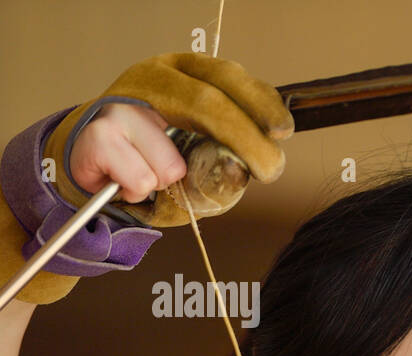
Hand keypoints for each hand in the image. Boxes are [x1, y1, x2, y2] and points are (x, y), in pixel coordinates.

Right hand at [47, 53, 292, 225]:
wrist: (92, 159)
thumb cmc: (154, 152)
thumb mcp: (199, 141)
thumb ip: (229, 145)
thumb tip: (251, 163)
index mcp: (183, 70)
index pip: (227, 77)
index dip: (260, 103)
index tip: (283, 131)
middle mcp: (152, 78)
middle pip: (208, 105)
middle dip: (247, 144)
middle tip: (269, 170)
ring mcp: (122, 104)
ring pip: (173, 163)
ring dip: (172, 183)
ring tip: (154, 174)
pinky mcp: (98, 135)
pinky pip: (143, 181)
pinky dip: (142, 192)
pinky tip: (130, 181)